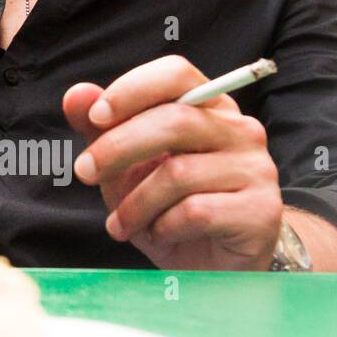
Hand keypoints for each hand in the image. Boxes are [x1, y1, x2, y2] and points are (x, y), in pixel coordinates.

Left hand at [62, 55, 282, 270]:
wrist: (215, 264)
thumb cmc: (167, 204)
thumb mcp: (125, 165)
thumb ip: (100, 128)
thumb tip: (76, 95)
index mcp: (207, 105)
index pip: (176, 73)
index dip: (132, 89)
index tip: (95, 117)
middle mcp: (239, 129)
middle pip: (174, 121)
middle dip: (117, 148)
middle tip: (84, 172)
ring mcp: (256, 169)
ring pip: (180, 172)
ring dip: (135, 202)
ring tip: (120, 223)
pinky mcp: (261, 211)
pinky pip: (197, 211)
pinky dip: (163, 226)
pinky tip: (157, 234)